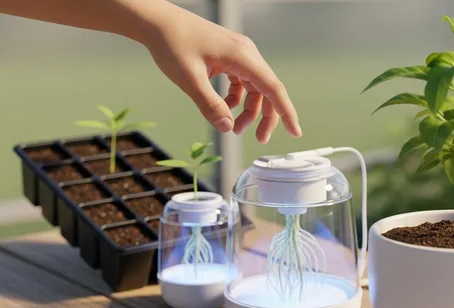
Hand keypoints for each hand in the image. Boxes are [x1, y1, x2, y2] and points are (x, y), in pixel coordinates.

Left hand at [142, 5, 300, 142]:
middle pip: (268, 90)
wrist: (157, 22)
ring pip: (255, 88)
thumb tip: (227, 128)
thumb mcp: (189, 80)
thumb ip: (210, 106)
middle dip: (266, 117)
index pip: (273, 88)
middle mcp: (246, 54)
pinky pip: (242, 82)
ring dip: (249, 110)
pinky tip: (223, 108)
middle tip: (259, 139)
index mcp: (242, 57)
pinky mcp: (229, 57)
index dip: (286, 112)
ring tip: (234, 128)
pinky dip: (237, 99)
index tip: (296, 132)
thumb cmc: (172, 44)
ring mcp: (239, 54)